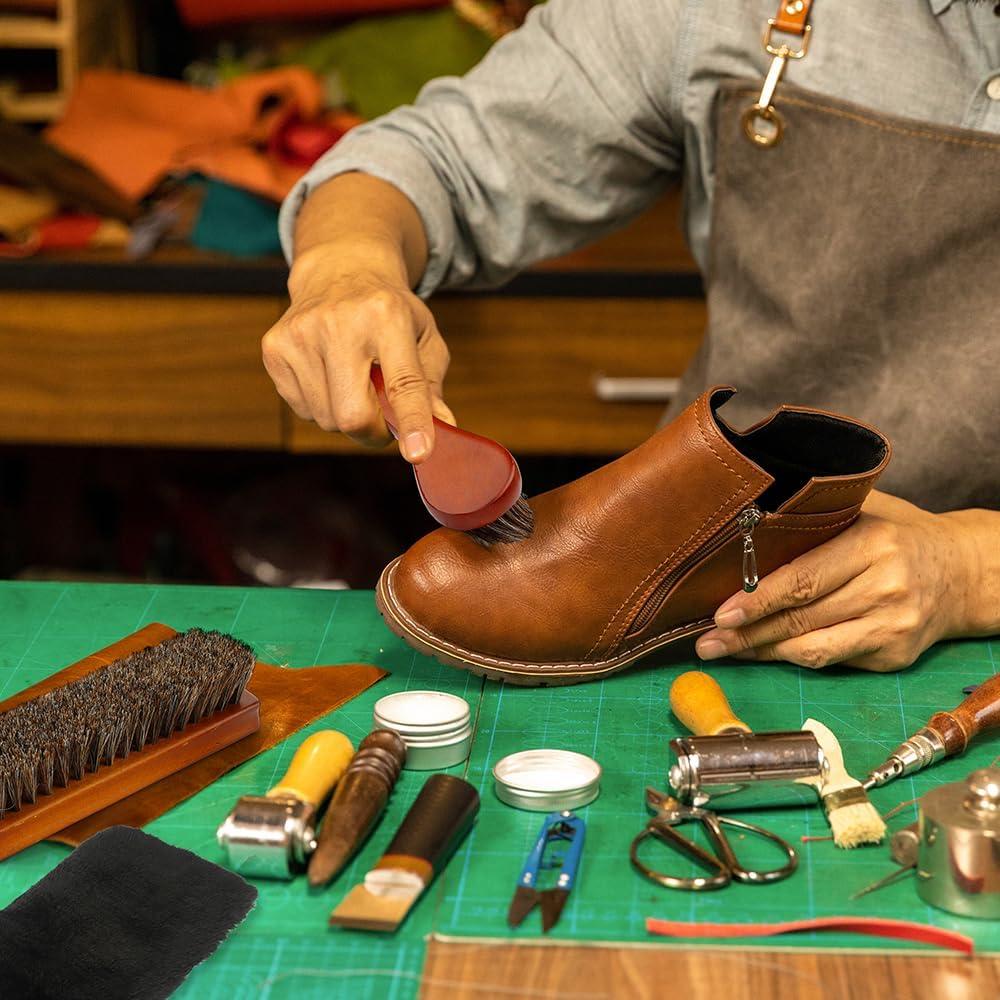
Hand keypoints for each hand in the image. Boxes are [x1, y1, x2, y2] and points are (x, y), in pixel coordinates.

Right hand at [261, 239, 453, 462]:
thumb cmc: (389, 311)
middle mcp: (339, 322)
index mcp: (387, 315)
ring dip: (347, 416)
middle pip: (353, 415)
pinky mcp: (274, 348)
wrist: (340, 270)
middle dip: (373, 432)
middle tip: (383, 418)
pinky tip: (329, 374)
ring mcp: (300, 334)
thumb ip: (431, 384)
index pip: (403, 382)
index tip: (419, 453)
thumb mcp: (425, 336)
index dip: (411, 422)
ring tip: (354, 381)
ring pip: (327, 419)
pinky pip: (303, 410)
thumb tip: (442, 426)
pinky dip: (322, 405)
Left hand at [695, 491, 977, 671]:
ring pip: (813, 649)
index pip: (803, 577)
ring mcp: (892, 626)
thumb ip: (815, 516)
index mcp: (872, 544)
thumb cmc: (897, 535)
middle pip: (801, 618)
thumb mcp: (864, 511)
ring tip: (724, 650)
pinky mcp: (894, 656)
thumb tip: (744, 522)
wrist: (963, 572)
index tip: (720, 612)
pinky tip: (764, 652)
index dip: (758, 599)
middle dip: (746, 634)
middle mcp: (886, 588)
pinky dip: (793, 658)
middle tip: (706, 641)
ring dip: (762, 652)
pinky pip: (831, 661)